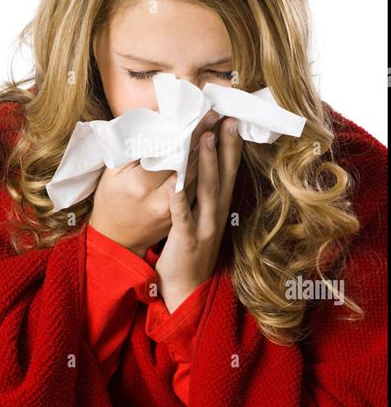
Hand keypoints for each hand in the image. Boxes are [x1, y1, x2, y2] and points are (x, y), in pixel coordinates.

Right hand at [88, 109, 221, 257]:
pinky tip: (217, 158)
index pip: (172, 154)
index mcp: (141, 185)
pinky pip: (197, 191)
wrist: (115, 241)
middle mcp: (161, 199)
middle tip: (220, 116)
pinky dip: (208, 172)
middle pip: (190, 164)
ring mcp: (173, 211)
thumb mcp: (112, 172)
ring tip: (224, 131)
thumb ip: (133, 148)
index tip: (207, 115)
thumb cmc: (109, 201)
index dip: (192, 134)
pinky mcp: (181, 218)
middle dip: (207, 138)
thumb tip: (155, 123)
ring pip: (198, 178)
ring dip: (213, 154)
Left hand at [154, 116, 242, 312]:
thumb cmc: (189, 249)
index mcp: (219, 206)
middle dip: (226, 145)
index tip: (231, 117)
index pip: (229, 170)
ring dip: (207, 163)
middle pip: (223, 174)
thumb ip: (202, 194)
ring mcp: (204, 227)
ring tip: (205, 137)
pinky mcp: (187, 240)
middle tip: (226, 117)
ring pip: (206, 190)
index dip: (231, 145)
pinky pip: (182, 216)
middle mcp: (216, 213)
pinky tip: (175, 182)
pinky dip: (179, 199)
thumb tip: (198, 164)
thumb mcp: (201, 218)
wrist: (186, 289)